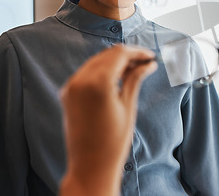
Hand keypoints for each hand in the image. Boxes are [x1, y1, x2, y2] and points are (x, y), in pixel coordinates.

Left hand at [59, 45, 157, 195]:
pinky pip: (86, 73)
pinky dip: (102, 70)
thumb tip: (148, 64)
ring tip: (134, 70)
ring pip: (96, 61)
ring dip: (115, 62)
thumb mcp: (128, 106)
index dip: (137, 52)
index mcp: (98, 82)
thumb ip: (135, 78)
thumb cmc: (113, 141)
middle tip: (145, 63)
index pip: (120, 54)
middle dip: (127, 56)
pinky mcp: (67, 94)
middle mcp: (80, 80)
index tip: (150, 57)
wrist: (90, 166)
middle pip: (107, 55)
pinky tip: (117, 78)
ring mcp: (71, 87)